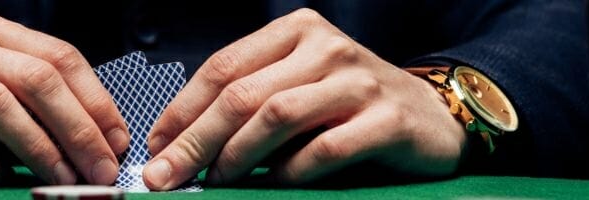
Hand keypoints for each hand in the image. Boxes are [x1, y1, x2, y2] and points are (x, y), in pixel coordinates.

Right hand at [0, 14, 129, 184]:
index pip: (61, 57)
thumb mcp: (0, 84)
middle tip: (101, 170)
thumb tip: (104, 144)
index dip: (97, 101)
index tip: (118, 142)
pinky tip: (5, 177)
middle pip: (37, 79)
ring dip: (41, 147)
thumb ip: (42, 101)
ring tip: (65, 180)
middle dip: (79, 129)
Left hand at [142, 8, 464, 189]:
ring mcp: (358, 81)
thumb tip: (179, 145)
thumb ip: (249, 103)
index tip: (155, 148)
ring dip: (235, 156)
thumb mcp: (298, 87)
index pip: (222, 68)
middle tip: (166, 177)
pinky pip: (324, 149)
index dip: (181, 111)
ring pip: (276, 116)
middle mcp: (326, 47)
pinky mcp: (386, 120)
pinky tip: (274, 183)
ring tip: (214, 182)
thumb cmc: (350, 106)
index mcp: (296, 32)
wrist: (433, 116)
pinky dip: (290, 170)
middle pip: (242, 95)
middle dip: (194, 141)